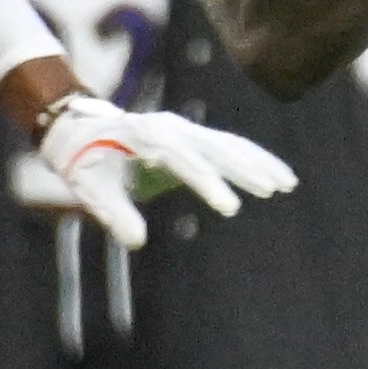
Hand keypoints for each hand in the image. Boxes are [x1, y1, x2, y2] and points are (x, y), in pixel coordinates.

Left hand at [37, 98, 297, 247]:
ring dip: (258, 162)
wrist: (80, 133)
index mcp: (145, 136)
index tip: (229, 207)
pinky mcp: (193, 137)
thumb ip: (113, 213)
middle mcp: (170, 127)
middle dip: (243, 167)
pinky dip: (255, 159)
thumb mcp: (91, 190)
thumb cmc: (86, 165)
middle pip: (214, 145)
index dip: (208, 182)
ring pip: (228, 143)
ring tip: (287, 184)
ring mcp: (184, 129)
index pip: (183, 159)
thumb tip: (137, 241)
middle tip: (269, 190)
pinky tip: (279, 176)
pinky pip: (229, 146)